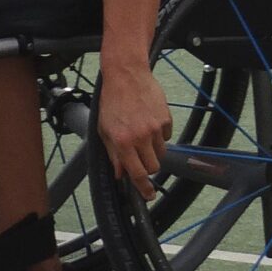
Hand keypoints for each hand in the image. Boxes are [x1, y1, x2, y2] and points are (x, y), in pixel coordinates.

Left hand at [97, 61, 174, 201]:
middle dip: (148, 168)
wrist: (126, 75)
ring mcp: (155, 128)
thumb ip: (113, 154)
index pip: (137, 173)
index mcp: (122, 142)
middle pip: (153, 167)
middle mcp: (140, 137)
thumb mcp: (104, 129)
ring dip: (153, 151)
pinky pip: (167, 137)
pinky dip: (159, 135)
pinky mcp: (166, 119)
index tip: (149, 195)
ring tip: (141, 135)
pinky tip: (149, 122)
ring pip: (161, 153)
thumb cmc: (111, 101)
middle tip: (140, 159)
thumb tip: (120, 174)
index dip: (144, 188)